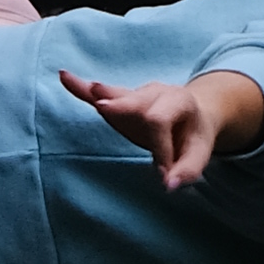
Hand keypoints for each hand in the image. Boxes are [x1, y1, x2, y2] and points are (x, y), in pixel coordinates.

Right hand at [61, 62, 263, 193]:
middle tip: (105, 108)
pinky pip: (97, 94)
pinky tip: (64, 77)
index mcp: (179, 101)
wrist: (192, 115)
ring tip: (88, 91)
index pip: (161, 122)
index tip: (163, 174)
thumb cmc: (192, 137)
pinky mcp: (119, 100)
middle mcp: (156, 92)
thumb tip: (168, 186)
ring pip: (115, 95)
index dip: (160, 147)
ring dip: (100, 95)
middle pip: (136, 101)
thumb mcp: (199, 154)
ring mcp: (135, 94)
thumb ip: (187, 170)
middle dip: (121, 106)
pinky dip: (80, 88)